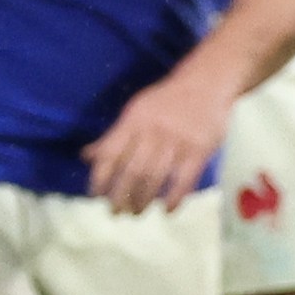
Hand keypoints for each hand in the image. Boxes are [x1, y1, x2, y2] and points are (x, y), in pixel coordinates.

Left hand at [85, 65, 235, 215]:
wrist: (207, 82)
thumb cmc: (167, 100)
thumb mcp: (136, 111)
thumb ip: (114, 136)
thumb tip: (86, 157)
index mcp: (134, 121)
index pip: (111, 153)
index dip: (100, 177)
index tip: (95, 196)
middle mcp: (153, 131)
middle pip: (132, 170)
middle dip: (120, 196)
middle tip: (115, 213)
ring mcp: (177, 141)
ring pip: (155, 177)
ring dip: (144, 200)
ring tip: (137, 212)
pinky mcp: (200, 149)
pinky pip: (185, 179)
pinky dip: (175, 197)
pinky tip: (168, 210)